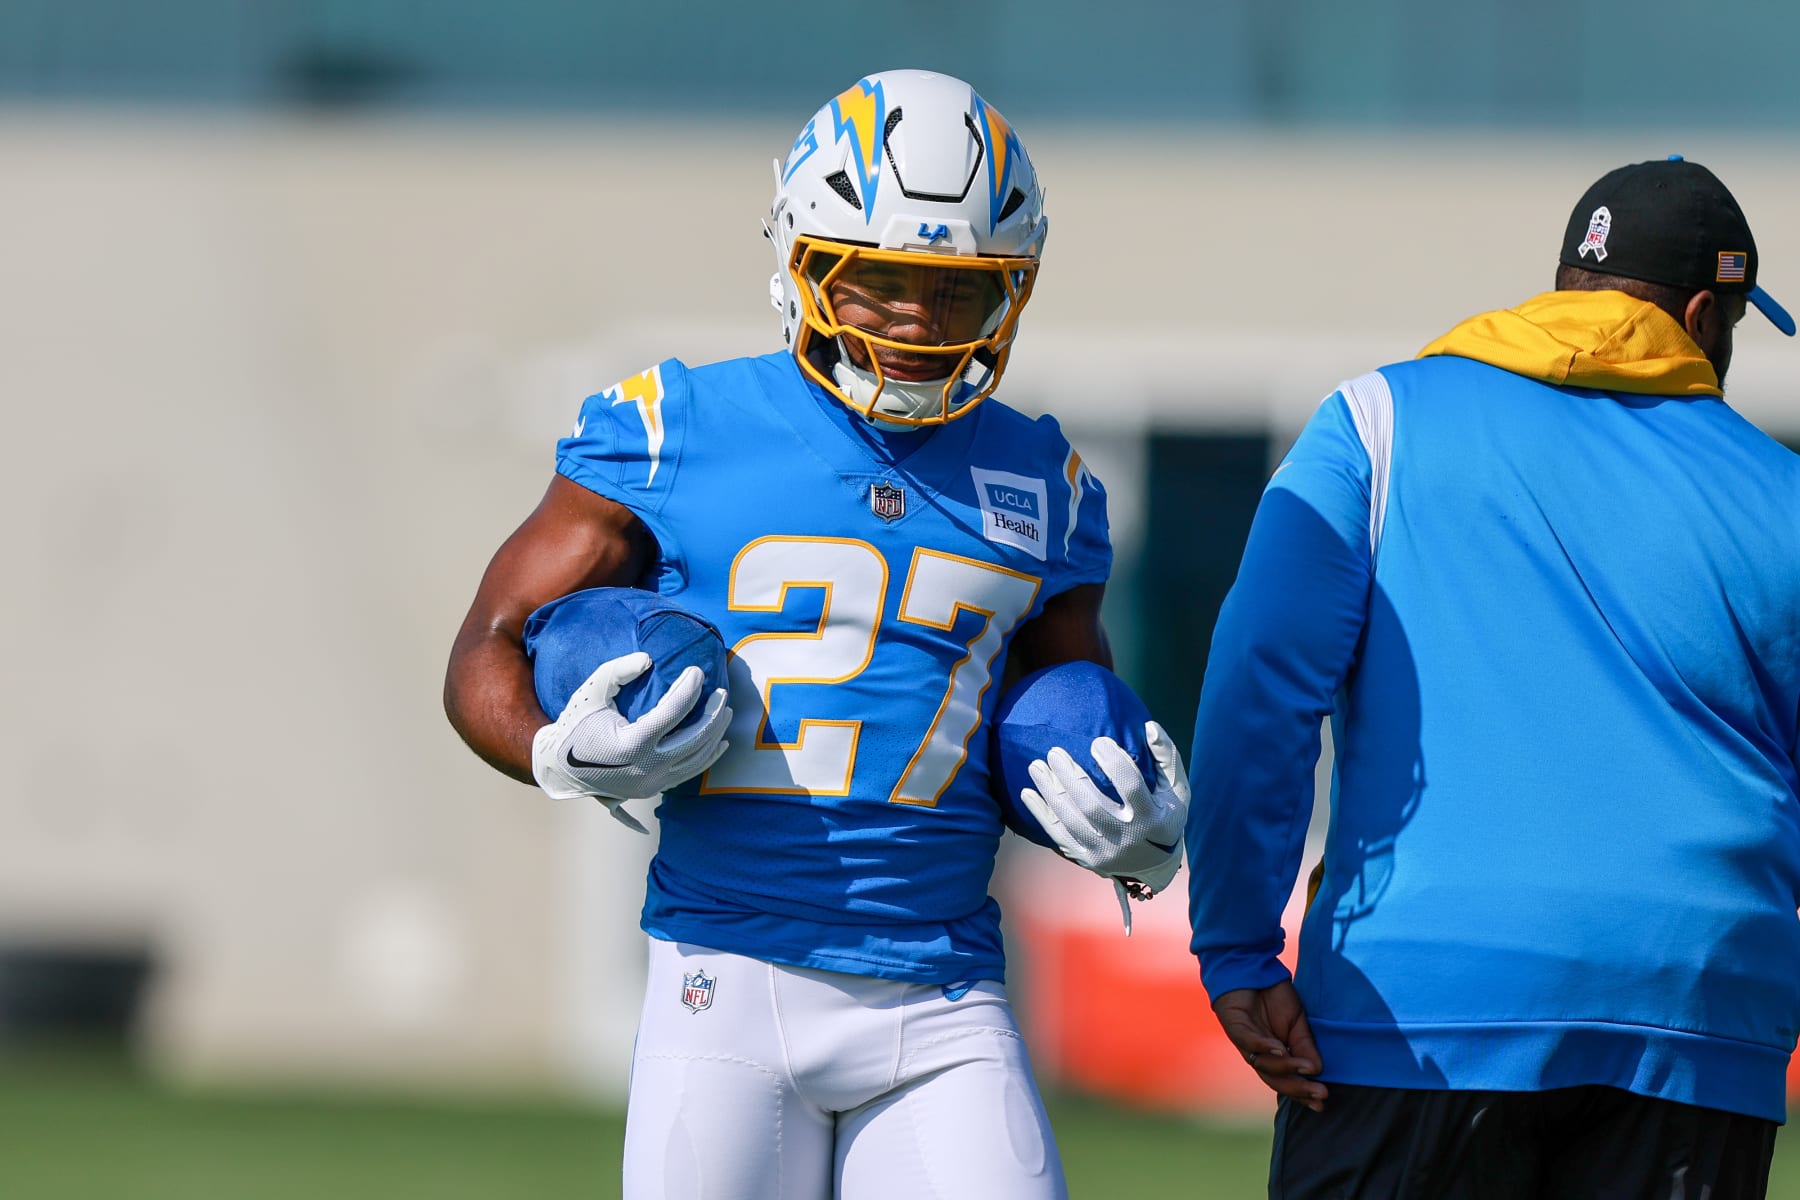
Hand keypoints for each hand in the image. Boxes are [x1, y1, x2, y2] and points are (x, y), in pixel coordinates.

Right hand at [531, 651, 730, 830]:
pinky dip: (706, 757)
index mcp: (631, 744)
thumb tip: (648, 659)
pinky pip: (688, 773)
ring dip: (715, 736)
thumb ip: (617, 671)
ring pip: (696, 760)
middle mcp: (646, 768)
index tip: (698, 670)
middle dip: (713, 715)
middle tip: (723, 693)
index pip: (672, 713)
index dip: (689, 690)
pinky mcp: (653, 789)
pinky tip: (719, 742)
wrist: (560, 767)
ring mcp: (651, 783)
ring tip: (726, 713)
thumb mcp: (591, 692)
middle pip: (694, 740)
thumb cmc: (576, 725)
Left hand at [1018, 720, 1188, 931]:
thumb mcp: (1176, 790)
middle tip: (1054, 752)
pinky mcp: (1086, 859)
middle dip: (1070, 777)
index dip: (1113, 762)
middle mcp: (1126, 837)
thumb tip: (1149, 726)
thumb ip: (1166, 757)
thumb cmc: (1165, 817)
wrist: (1155, 866)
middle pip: (1092, 805)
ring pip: (1070, 820)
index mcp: (1150, 817)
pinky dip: (1040, 813)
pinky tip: (1027, 793)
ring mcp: (1104, 851)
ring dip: (1050, 791)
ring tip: (1036, 766)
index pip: (1130, 786)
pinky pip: (1058, 835)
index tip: (1097, 742)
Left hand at [1212, 982, 1327, 1111]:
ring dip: (1284, 1068)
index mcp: (1274, 1056)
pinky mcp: (1234, 1025)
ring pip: (1262, 1063)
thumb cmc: (1274, 997)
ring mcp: (1245, 1041)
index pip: (1286, 1080)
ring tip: (1306, 1069)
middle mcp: (1258, 1053)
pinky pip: (1247, 1040)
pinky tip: (1279, 1049)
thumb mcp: (1297, 1023)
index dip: (1303, 1093)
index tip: (1322, 1104)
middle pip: (1275, 1078)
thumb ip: (1305, 1045)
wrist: (1252, 968)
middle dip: (1297, 1087)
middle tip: (1320, 1093)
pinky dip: (1263, 1047)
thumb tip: (1317, 1070)